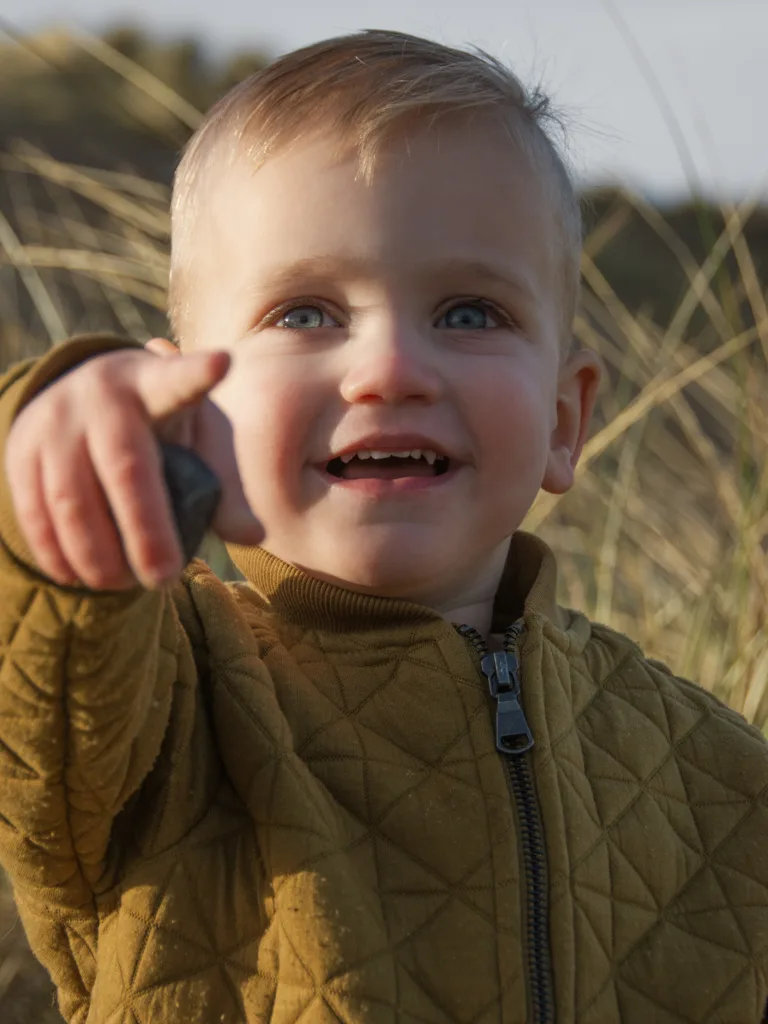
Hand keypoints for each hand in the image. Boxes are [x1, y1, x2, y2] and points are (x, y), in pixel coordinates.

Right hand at [5, 343, 262, 589]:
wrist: (85, 397)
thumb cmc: (160, 428)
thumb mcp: (195, 440)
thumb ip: (224, 485)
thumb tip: (254, 535)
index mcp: (154, 383)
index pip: (178, 380)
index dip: (197, 374)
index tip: (223, 363)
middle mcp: (101, 395)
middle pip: (126, 468)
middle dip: (147, 533)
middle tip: (166, 579)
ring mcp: (55, 420)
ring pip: (72, 499)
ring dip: (98, 555)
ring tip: (124, 585)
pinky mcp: (21, 449)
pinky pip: (35, 512)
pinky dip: (57, 553)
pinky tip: (77, 578)